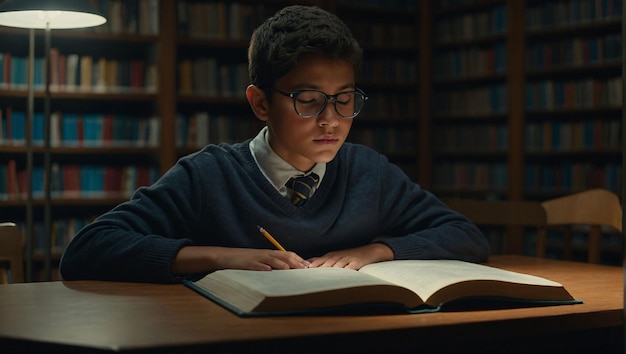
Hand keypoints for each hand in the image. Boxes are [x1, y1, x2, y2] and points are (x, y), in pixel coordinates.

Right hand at [172, 246, 309, 274]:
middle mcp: (264, 254)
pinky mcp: (247, 263)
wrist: (226, 256)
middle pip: (282, 255)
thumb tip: (286, 269)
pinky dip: (263, 267)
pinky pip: (256, 265)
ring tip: (291, 268)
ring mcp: (256, 258)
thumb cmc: (244, 260)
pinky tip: (269, 271)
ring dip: (282, 264)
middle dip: (294, 261)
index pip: (286, 254)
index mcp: (269, 253)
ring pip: (271, 259)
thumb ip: (272, 263)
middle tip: (304, 268)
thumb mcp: (260, 260)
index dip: (298, 258)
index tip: (307, 265)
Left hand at [307, 243, 392, 269]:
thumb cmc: (349, 256)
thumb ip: (320, 261)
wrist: (368, 251)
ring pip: (335, 265)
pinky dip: (344, 271)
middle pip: (324, 264)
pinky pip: (349, 268)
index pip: (317, 262)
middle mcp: (337, 257)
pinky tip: (340, 275)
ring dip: (327, 270)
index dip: (308, 266)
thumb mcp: (334, 257)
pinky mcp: (356, 262)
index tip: (299, 271)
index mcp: (330, 256)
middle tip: (306, 275)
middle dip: (315, 269)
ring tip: (319, 276)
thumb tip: (306, 264)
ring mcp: (346, 259)